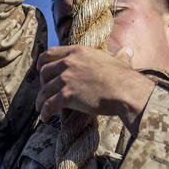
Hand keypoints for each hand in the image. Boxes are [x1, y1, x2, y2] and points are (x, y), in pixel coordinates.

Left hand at [35, 45, 154, 132]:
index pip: (51, 53)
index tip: (40, 69)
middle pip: (45, 72)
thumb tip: (128, 51)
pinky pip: (49, 104)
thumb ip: (120, 56)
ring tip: (41, 108)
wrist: (125, 91)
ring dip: (41, 100)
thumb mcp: (120, 61)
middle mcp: (69, 62)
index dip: (42, 62)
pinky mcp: (67, 95)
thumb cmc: (125, 78)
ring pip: (45, 90)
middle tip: (45, 91)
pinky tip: (45, 117)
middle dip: (42, 83)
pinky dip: (45, 111)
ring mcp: (66, 78)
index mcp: (78, 51)